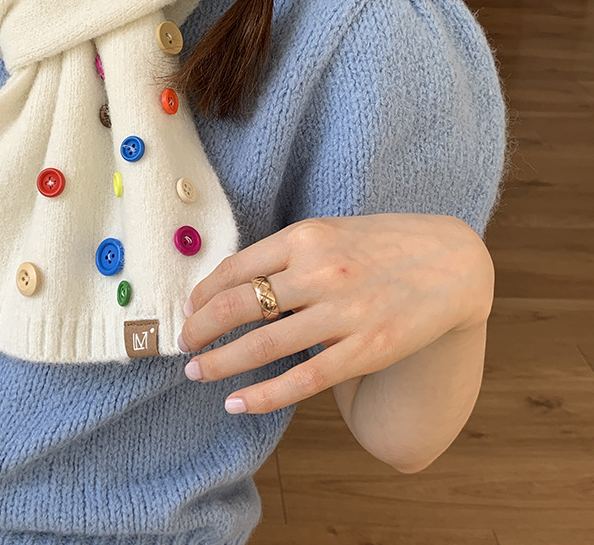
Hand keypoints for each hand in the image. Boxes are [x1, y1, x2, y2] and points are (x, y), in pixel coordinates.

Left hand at [178, 213, 493, 414]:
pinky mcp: (366, 349)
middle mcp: (320, 272)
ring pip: (263, 345)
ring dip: (220, 363)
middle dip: (200, 330)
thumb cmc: (380, 244)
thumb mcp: (329, 232)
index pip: (235, 269)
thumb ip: (285, 253)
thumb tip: (232, 284)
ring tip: (197, 372)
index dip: (202, 294)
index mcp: (306, 238)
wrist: (451, 262)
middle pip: (238, 306)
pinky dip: (263, 395)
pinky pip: (303, 379)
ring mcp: (343, 313)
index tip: (189, 310)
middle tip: (183, 345)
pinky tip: (237, 403)